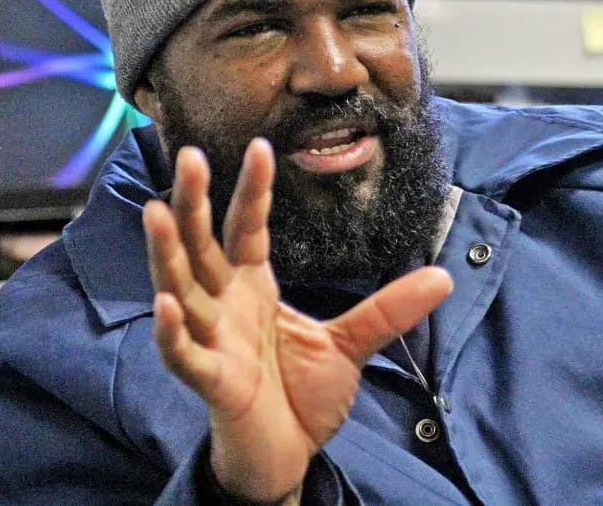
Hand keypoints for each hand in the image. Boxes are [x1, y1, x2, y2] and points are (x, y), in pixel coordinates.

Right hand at [143, 138, 452, 500]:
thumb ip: (388, 309)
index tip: (262, 146)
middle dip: (195, 202)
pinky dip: (174, 332)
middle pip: (202, 245)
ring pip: (182, 288)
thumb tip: (444, 276)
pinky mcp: (213, 382)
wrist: (288, 455)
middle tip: (191, 155)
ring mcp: (214, 341)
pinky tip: (170, 304)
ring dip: (168, 253)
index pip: (247, 229)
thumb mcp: (352, 344)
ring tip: (158, 211)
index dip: (253, 190)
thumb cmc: (303, 396)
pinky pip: (185, 355)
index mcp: (253, 287)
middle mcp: (225, 305)